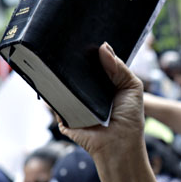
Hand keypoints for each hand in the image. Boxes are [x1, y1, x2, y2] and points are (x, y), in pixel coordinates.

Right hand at [58, 43, 145, 159]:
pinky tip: (48, 78)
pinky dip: (51, 91)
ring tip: (55, 56)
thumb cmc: (130, 118)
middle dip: (72, 60)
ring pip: (62, 84)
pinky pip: (54, 101)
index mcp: (104, 85)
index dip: (89, 52)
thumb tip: (103, 46)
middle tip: (66, 44)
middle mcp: (88, 93)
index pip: (93, 64)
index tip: (83, 36)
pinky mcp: (64, 115)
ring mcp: (74, 104)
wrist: (119, 145)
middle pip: (76, 72)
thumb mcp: (132, 87)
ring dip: (59, 73)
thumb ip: (119, 67)